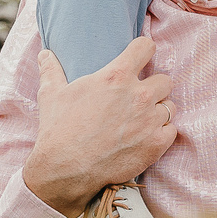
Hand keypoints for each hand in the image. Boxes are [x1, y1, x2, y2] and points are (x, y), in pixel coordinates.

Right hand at [22, 37, 175, 216]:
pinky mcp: (156, 144)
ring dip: (158, 111)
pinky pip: (171, 130)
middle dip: (153, 87)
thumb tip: (45, 54)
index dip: (144, 51)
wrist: (65, 170)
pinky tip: (145, 138)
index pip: (146, 47)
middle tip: (138, 99)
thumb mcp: (51, 94)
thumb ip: (51, 70)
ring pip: (170, 106)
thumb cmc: (58, 130)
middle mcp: (138, 94)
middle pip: (164, 80)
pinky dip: (161, 133)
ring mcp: (150, 120)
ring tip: (141, 121)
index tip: (141, 58)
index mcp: (116, 76)